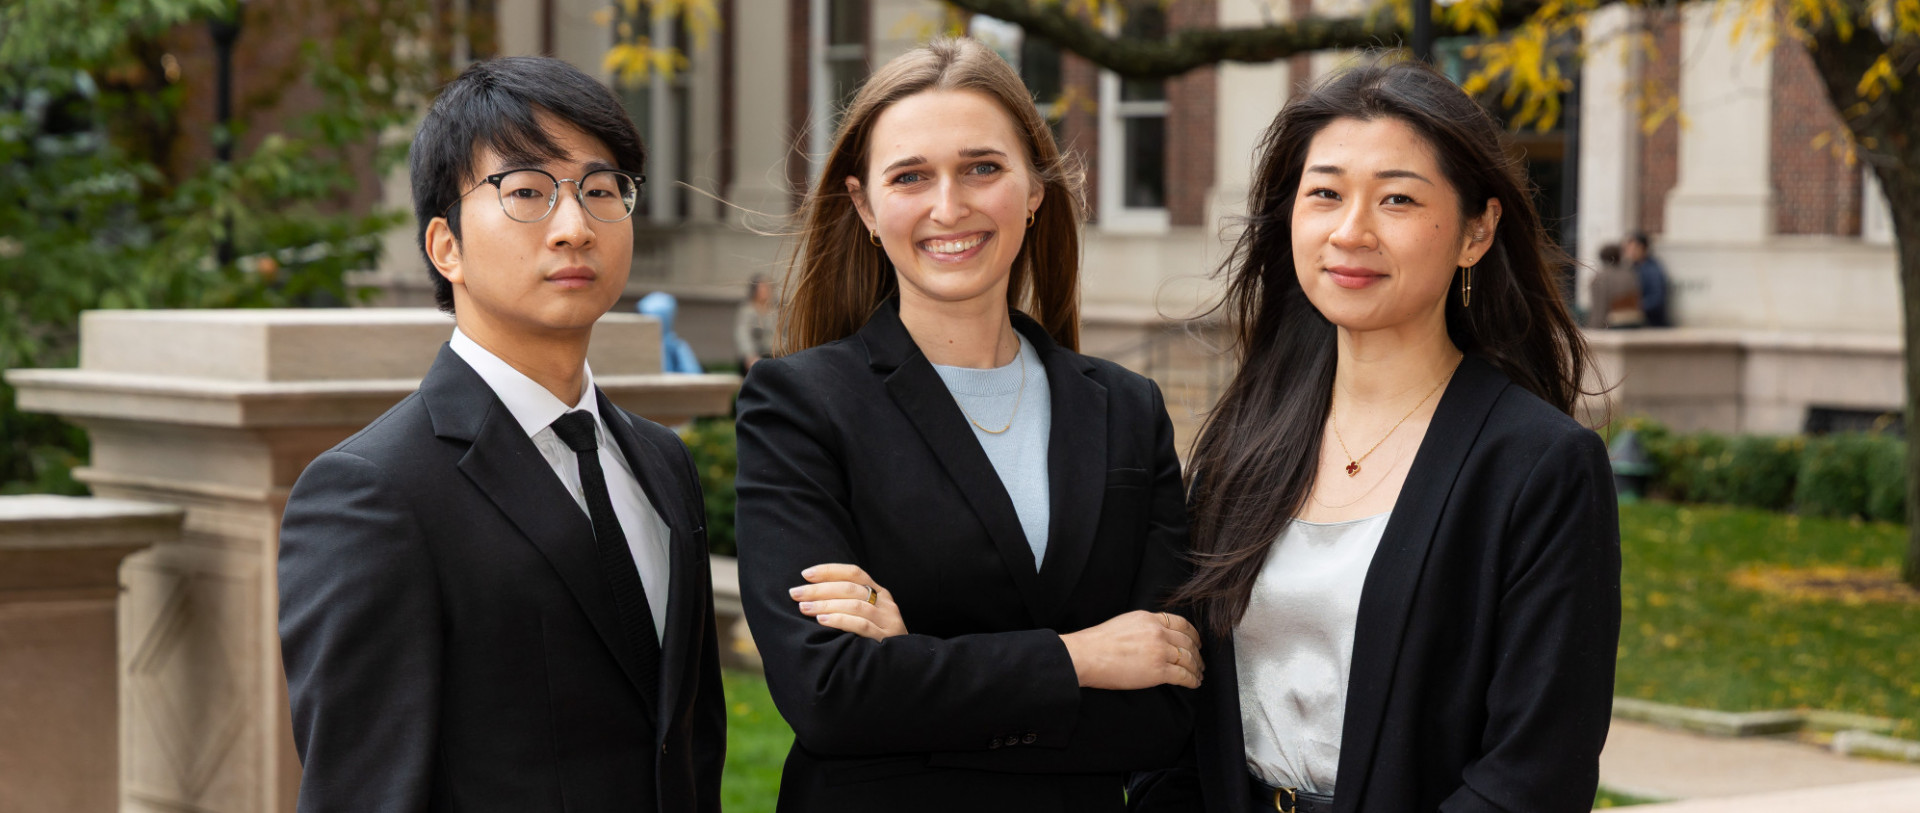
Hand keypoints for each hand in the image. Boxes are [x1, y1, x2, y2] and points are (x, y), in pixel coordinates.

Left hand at [789, 563, 907, 640]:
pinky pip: (861, 625)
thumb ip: (849, 604)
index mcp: (880, 593)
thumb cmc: (875, 640)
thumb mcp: (867, 616)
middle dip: (819, 589)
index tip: (805, 574)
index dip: (829, 570)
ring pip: (854, 605)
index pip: (854, 573)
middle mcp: (885, 603)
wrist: (903, 667)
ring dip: (825, 604)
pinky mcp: (885, 638)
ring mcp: (887, 620)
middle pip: (850, 588)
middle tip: (795, 594)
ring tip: (804, 608)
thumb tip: (811, 595)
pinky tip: (822, 621)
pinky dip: (839, 620)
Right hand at [1059, 611, 1202, 689]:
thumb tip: (1152, 637)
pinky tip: (1194, 683)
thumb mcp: (1124, 623)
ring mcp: (1160, 651)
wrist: (1086, 655)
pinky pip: (1184, 675)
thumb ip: (1142, 627)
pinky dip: (1192, 680)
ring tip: (1199, 674)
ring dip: (1197, 667)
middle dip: (1197, 652)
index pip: (1180, 623)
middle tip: (1200, 661)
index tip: (1196, 640)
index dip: (1193, 633)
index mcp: (1149, 618)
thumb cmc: (1097, 643)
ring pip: (1189, 658)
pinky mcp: (1158, 671)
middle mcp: (1158, 632)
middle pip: (1188, 641)